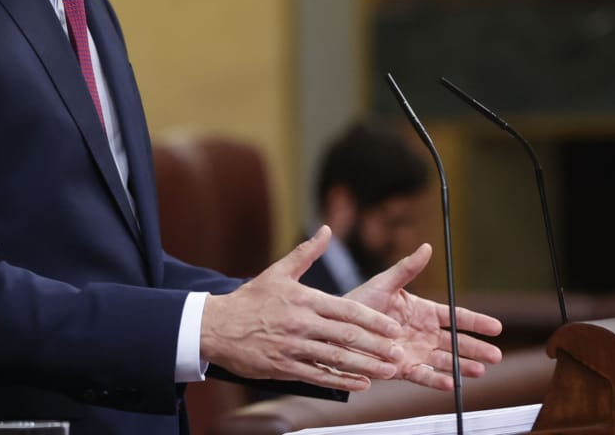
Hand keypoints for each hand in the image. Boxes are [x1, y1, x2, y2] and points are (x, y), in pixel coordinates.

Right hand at [200, 226, 407, 391]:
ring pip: (335, 358)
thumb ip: (306, 253)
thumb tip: (327, 230)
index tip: (394, 328)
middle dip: (376, 346)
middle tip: (399, 353)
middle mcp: (301, 323)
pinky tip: (360, 383)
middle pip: (346, 336)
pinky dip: (341, 380)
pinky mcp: (284, 367)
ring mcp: (293, 347)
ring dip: (365, 365)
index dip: (374, 321)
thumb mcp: (277, 272)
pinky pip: (318, 375)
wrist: (215, 326)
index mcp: (304, 299)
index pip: (347, 310)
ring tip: (388, 370)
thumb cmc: (249, 299)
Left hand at [345, 243, 503, 390]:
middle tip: (497, 355)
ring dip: (463, 366)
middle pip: (456, 342)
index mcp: (423, 312)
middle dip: (476, 348)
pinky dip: (436, 380)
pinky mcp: (402, 368)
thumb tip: (426, 248)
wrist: (337, 327)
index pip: (456, 317)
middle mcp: (423, 333)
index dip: (476, 322)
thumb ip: (407, 269)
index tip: (496, 327)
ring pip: (445, 360)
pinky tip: (451, 383)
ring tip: (480, 370)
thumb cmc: (360, 302)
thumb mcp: (385, 283)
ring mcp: (415, 351)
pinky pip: (423, 375)